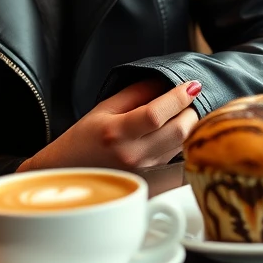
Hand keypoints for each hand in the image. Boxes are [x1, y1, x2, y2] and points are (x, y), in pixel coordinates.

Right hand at [17, 78, 201, 172]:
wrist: (70, 172)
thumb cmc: (83, 139)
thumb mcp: (104, 108)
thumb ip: (135, 93)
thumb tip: (164, 81)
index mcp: (116, 133)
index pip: (156, 114)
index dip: (178, 98)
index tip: (192, 85)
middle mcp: (133, 155)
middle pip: (178, 132)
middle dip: (191, 111)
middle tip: (191, 98)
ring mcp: (145, 171)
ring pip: (182, 145)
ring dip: (189, 125)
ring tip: (183, 112)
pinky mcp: (153, 181)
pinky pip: (178, 157)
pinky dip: (182, 141)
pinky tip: (176, 131)